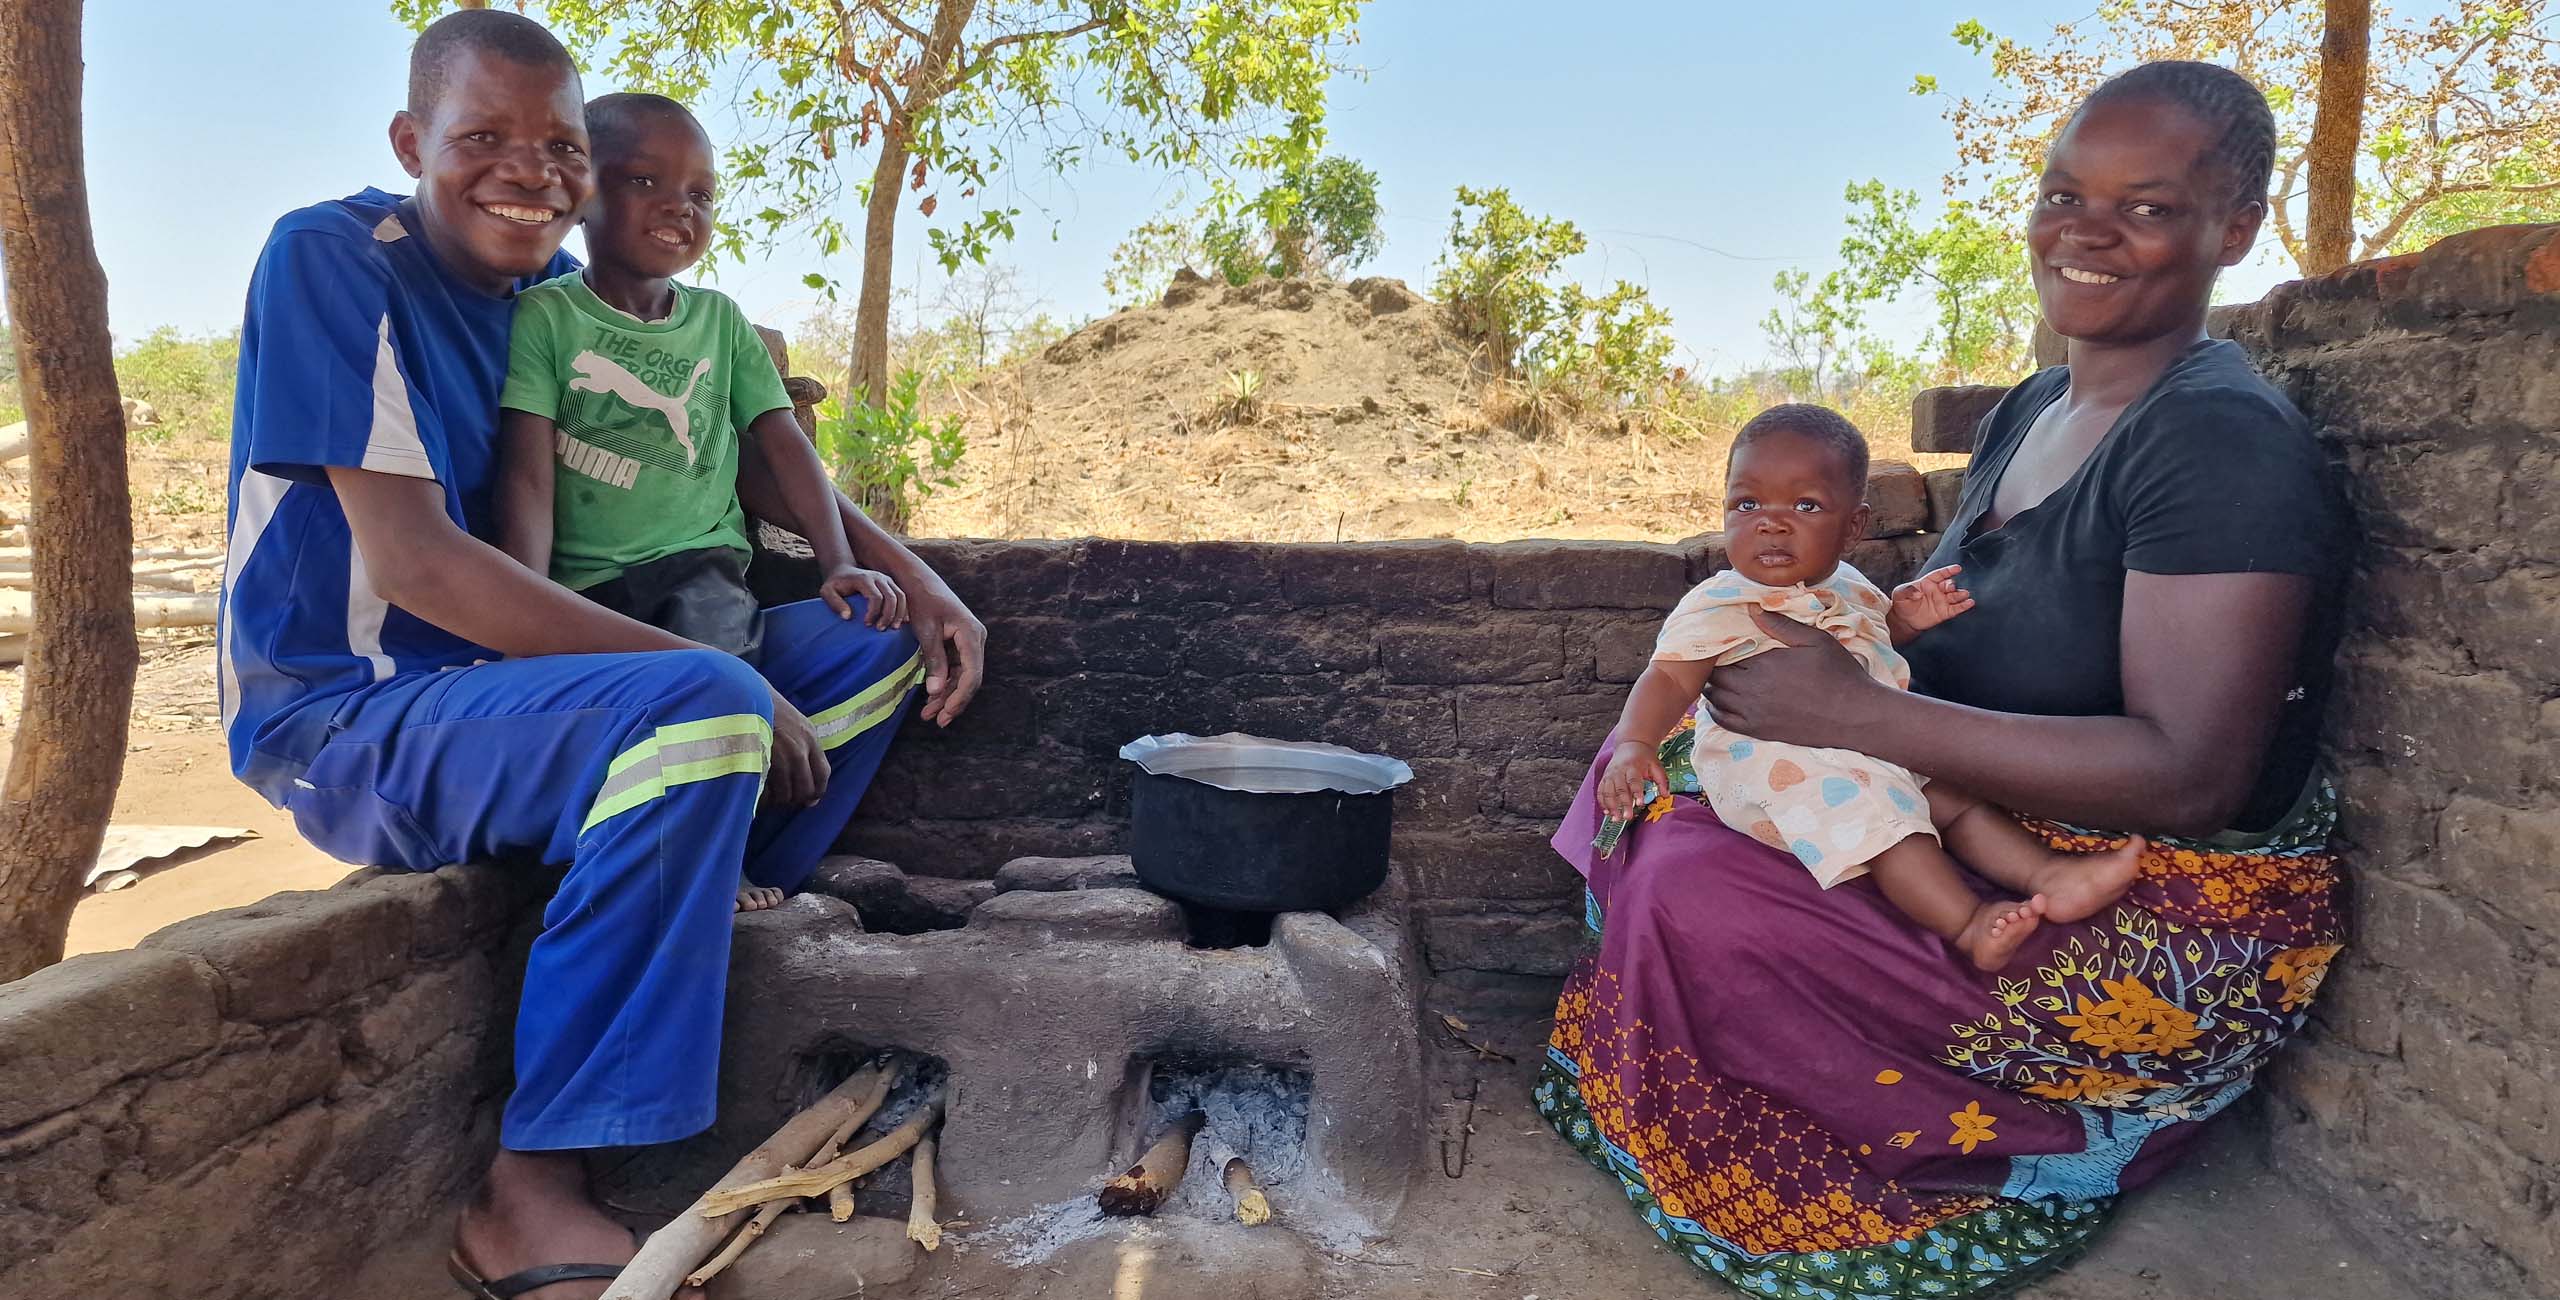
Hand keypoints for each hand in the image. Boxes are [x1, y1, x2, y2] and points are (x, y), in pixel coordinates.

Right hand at [764, 688, 830, 808]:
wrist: (741, 694)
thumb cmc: (767, 709)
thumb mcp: (795, 723)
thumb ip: (806, 749)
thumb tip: (811, 792)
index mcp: (809, 738)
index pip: (822, 775)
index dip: (816, 792)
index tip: (808, 799)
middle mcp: (797, 749)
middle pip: (805, 789)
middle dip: (796, 798)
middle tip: (784, 798)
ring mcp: (777, 756)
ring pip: (786, 795)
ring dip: (778, 800)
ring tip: (769, 796)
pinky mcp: (758, 762)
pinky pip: (766, 793)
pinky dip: (764, 799)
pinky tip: (758, 795)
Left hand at [820, 563, 907, 628]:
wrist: (843, 571)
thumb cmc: (835, 584)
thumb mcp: (827, 592)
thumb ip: (834, 603)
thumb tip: (847, 617)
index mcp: (865, 579)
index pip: (876, 597)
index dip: (874, 613)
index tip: (866, 624)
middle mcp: (879, 577)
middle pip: (891, 597)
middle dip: (888, 615)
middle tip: (880, 629)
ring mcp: (887, 579)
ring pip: (900, 596)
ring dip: (899, 613)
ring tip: (893, 628)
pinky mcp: (891, 584)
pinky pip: (902, 596)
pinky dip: (904, 609)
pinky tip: (902, 622)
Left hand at [904, 583, 986, 727]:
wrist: (917, 579)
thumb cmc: (921, 600)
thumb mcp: (926, 630)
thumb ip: (934, 661)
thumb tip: (937, 691)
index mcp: (971, 634)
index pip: (972, 674)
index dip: (960, 697)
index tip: (945, 713)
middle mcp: (975, 639)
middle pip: (969, 679)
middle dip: (953, 701)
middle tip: (936, 720)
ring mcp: (969, 641)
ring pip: (962, 676)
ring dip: (946, 695)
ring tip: (928, 714)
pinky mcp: (959, 643)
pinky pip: (955, 668)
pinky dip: (944, 683)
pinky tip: (930, 697)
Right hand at [1598, 741, 1669, 821]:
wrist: (1630, 745)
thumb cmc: (1644, 758)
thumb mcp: (1655, 765)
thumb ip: (1661, 780)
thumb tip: (1666, 796)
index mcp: (1632, 766)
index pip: (1634, 781)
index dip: (1636, 792)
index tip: (1640, 803)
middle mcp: (1619, 771)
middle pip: (1619, 789)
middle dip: (1623, 804)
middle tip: (1627, 817)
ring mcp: (1609, 774)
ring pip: (1607, 792)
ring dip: (1611, 806)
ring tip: (1616, 818)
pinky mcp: (1604, 778)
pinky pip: (1600, 791)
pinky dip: (1602, 802)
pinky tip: (1607, 812)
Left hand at [1704, 610, 1884, 747]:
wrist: (1854, 715)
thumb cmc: (1839, 674)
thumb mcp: (1815, 640)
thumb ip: (1781, 625)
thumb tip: (1751, 609)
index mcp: (1764, 664)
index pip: (1726, 653)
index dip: (1722, 647)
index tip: (1726, 643)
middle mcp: (1753, 689)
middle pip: (1716, 675)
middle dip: (1715, 666)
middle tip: (1720, 660)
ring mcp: (1754, 713)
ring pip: (1716, 697)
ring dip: (1713, 686)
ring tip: (1719, 678)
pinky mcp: (1759, 731)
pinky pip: (1724, 721)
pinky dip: (1715, 710)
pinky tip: (1718, 703)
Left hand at [1890, 564, 1973, 637]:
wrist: (1904, 620)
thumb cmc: (1902, 603)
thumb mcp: (1899, 593)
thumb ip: (1907, 590)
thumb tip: (1917, 592)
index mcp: (1928, 583)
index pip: (1940, 574)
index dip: (1949, 571)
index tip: (1957, 568)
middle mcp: (1937, 591)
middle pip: (1949, 585)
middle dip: (1952, 585)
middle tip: (1951, 587)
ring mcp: (1942, 601)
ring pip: (1955, 596)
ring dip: (1960, 594)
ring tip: (1965, 594)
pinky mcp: (1945, 612)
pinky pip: (1956, 609)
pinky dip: (1963, 606)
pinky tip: (1970, 603)